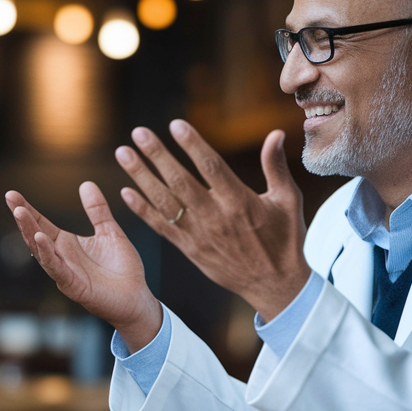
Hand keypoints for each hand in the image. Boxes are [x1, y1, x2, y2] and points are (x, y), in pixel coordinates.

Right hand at [5, 183, 161, 348]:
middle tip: (10, 197)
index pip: (42, 223)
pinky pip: (57, 268)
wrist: (137, 298)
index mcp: (67, 244)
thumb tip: (86, 184)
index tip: (12, 193)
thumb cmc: (123, 269)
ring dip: (29, 232)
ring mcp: (65, 272)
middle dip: (22, 216)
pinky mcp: (73, 285)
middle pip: (35, 234)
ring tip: (20, 213)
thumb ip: (98, 210)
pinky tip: (40, 238)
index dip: (27, 208)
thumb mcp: (110, 232)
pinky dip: (47, 254)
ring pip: (41, 251)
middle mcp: (61, 257)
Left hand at [117, 121, 311, 321]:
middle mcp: (215, 217)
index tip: (175, 125)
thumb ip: (276, 167)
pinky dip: (142, 210)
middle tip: (138, 132)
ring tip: (123, 154)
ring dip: (141, 176)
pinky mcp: (189, 249)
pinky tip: (125, 192)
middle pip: (180, 181)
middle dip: (157, 155)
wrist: (274, 285)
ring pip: (164, 202)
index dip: (192, 145)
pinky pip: (161, 227)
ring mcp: (199, 235)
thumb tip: (275, 132)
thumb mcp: (288, 201)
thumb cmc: (284, 239)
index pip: (211, 167)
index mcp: (240, 202)